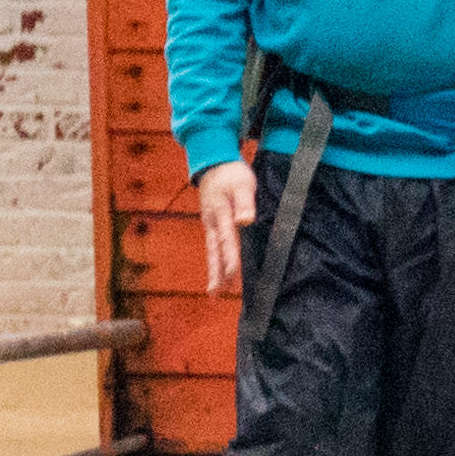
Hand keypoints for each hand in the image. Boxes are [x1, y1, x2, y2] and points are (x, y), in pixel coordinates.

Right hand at [196, 160, 256, 290]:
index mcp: (221, 212)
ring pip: (211, 251)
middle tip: (215, 293)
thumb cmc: (231, 173)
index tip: (233, 273)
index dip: (230, 257)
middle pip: (214, 251)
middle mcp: (212, 221)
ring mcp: (209, 223)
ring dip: (214, 270)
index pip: (227, 239)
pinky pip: (212, 245)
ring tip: (214, 291)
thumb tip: (245, 221)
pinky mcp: (211, 223)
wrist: (214, 161)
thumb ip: (245, 203)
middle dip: (216, 272)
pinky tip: (219, 272)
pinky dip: (215, 260)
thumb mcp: (242, 184)